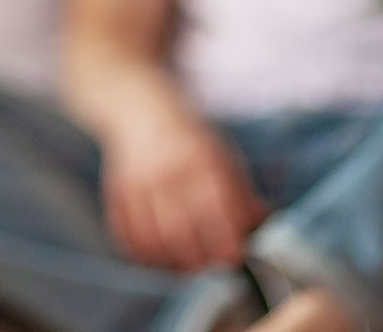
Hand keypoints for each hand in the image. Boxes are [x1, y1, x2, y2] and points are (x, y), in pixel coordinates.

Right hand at [102, 109, 266, 271]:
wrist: (141, 113)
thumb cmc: (192, 141)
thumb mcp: (223, 157)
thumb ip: (242, 193)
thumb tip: (265, 227)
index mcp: (200, 158)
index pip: (214, 207)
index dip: (225, 238)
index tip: (234, 258)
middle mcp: (166, 170)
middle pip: (179, 231)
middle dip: (199, 259)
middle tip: (212, 268)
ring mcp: (138, 182)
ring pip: (152, 238)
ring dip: (171, 263)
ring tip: (188, 269)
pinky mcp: (117, 192)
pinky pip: (126, 235)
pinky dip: (142, 256)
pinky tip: (159, 259)